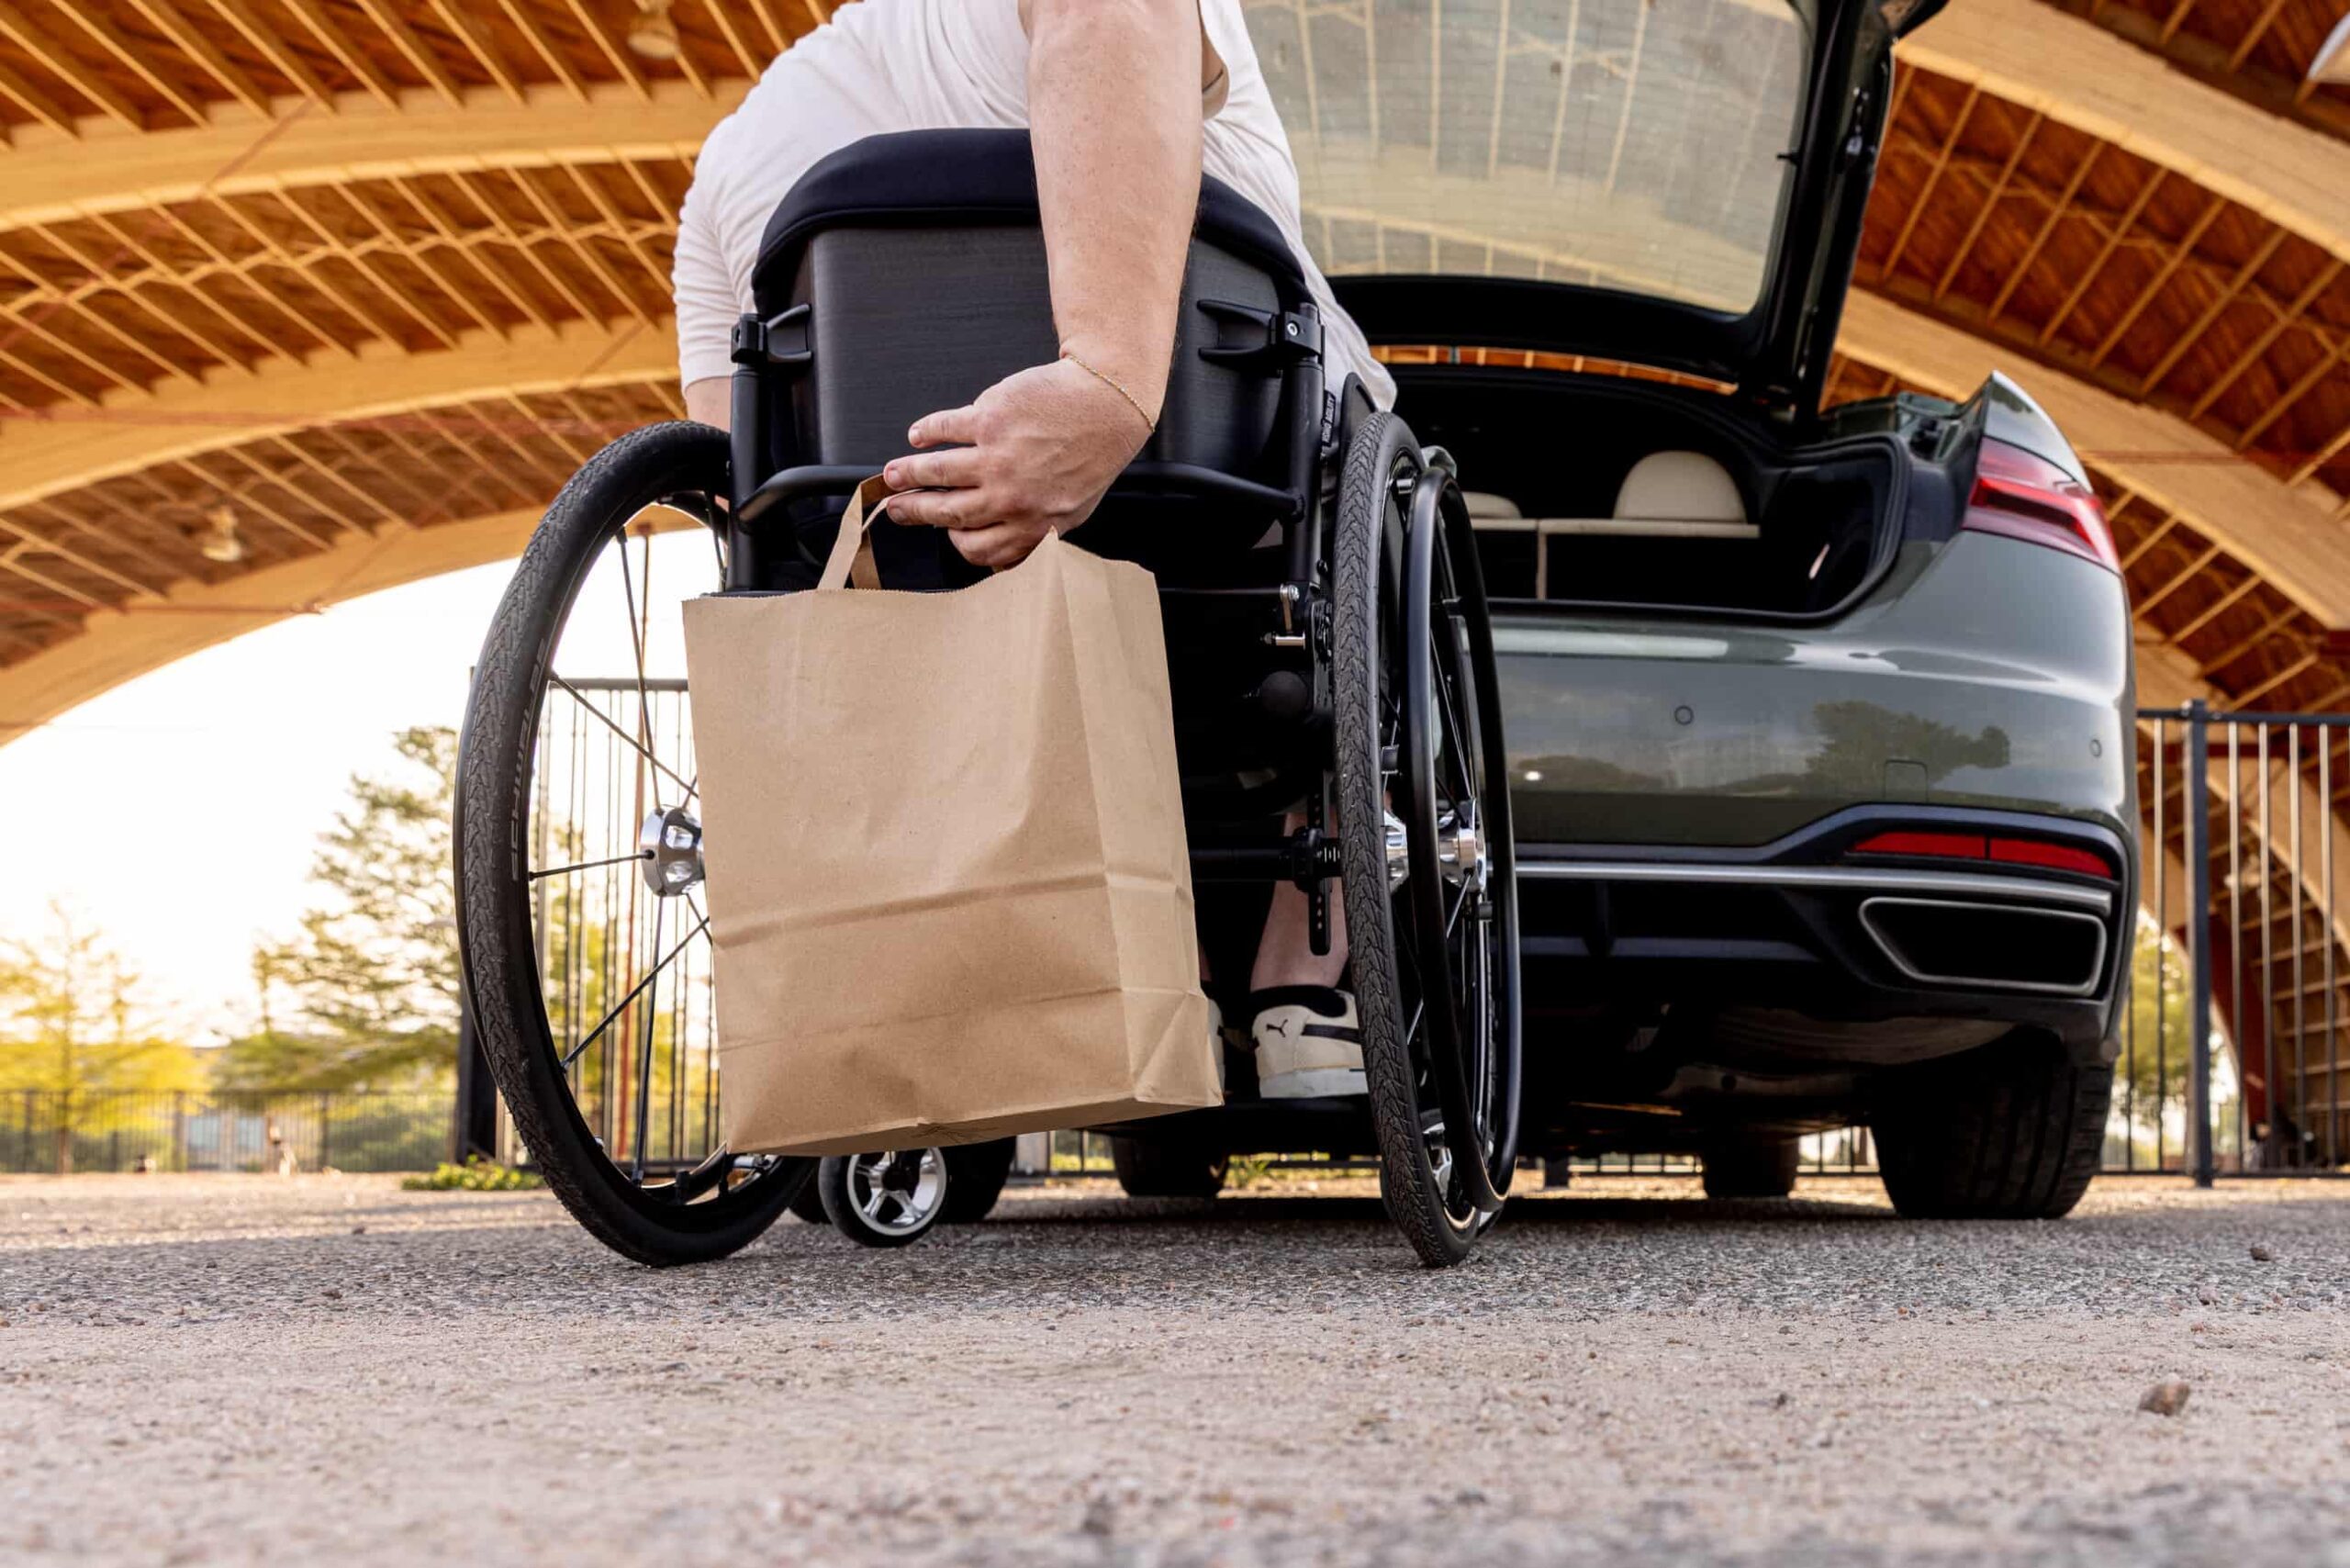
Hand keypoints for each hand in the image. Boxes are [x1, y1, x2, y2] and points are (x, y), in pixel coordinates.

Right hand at [882, 357, 1153, 568]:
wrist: (1106, 405)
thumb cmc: (1093, 456)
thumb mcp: (1072, 511)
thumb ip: (1036, 533)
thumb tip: (1002, 558)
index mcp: (1031, 524)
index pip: (977, 548)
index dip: (955, 541)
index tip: (943, 531)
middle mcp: (1010, 496)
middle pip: (947, 512)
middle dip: (914, 511)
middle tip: (896, 507)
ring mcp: (997, 457)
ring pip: (936, 472)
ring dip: (906, 474)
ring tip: (892, 474)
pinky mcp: (990, 418)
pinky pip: (944, 429)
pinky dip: (924, 433)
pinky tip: (917, 437)